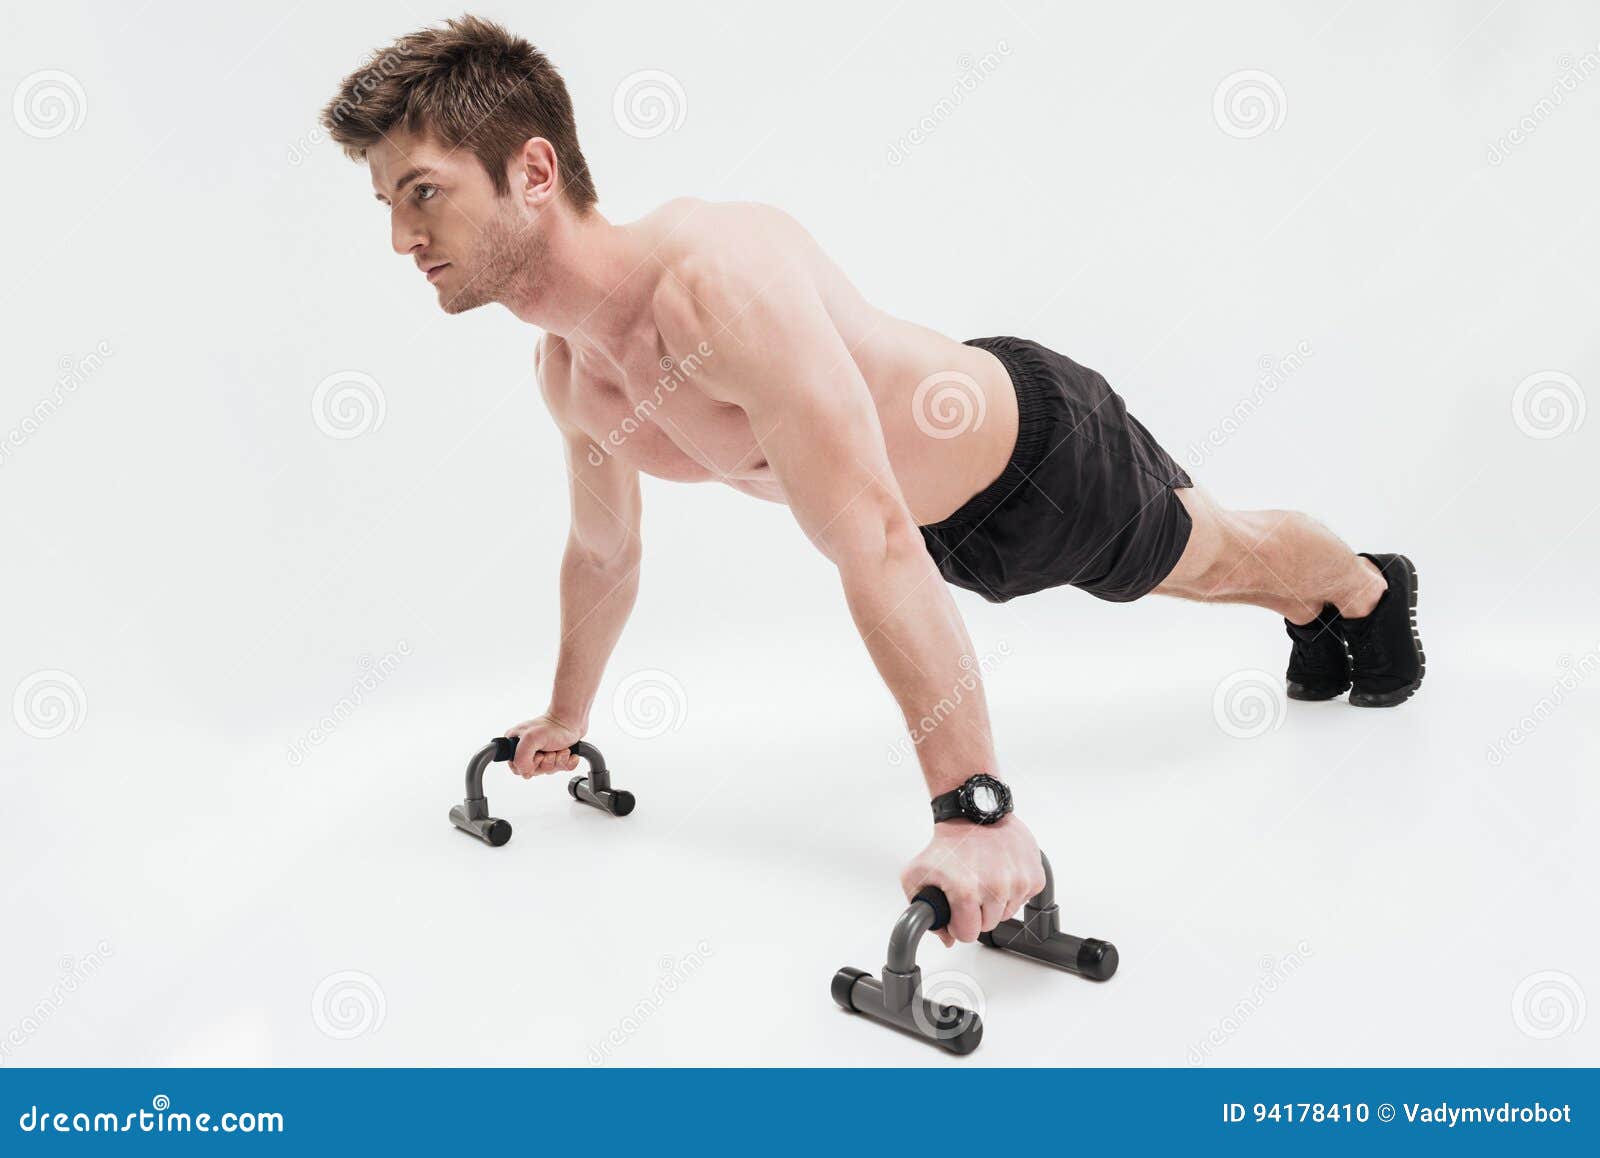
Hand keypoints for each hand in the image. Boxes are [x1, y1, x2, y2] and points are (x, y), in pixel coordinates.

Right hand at [503, 713, 583, 778]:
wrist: (571, 721)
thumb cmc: (551, 726)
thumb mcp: (530, 739)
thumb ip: (521, 758)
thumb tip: (525, 772)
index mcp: (516, 745)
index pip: (517, 768)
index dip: (529, 765)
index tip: (538, 755)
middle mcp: (528, 751)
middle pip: (534, 771)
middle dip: (546, 762)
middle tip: (550, 751)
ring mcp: (543, 755)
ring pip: (548, 770)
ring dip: (557, 760)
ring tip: (560, 749)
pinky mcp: (556, 758)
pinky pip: (562, 768)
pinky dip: (567, 762)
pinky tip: (567, 752)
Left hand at [900, 814, 1045, 947]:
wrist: (974, 814)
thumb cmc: (949, 843)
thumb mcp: (917, 874)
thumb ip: (923, 911)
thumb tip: (947, 938)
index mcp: (966, 891)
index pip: (967, 934)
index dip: (959, 924)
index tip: (957, 910)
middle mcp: (995, 888)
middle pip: (988, 926)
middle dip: (977, 913)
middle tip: (970, 889)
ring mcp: (1018, 882)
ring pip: (1007, 914)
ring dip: (996, 901)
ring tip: (985, 877)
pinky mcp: (1035, 875)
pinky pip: (1024, 899)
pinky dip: (1013, 890)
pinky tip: (1001, 871)